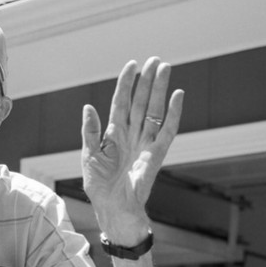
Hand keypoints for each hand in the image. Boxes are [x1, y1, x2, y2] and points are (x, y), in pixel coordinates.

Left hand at [81, 57, 183, 241]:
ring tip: (165, 67)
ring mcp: (145, 142)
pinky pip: (168, 129)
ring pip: (154, 110)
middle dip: (146, 81)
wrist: (114, 206)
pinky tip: (177, 95)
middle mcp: (131, 134)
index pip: (120, 102)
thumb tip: (88, 107)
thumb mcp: (89, 156)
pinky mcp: (158, 153)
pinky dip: (174, 113)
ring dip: (159, 89)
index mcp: (113, 134)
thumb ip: (90, 131)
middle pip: (140, 102)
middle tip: (155, 60)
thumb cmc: (99, 185)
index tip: (131, 65)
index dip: (125, 84)